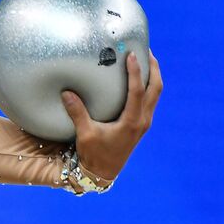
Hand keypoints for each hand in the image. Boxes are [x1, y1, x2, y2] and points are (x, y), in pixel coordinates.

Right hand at [60, 50, 161, 181]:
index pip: (138, 91)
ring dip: (153, 76)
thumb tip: (66, 93)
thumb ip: (77, 113)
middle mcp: (142, 120)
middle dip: (153, 68)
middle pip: (156, 88)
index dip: (135, 72)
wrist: (103, 172)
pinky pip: (150, 100)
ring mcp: (144, 122)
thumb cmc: (94, 154)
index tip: (131, 55)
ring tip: (145, 60)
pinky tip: (138, 80)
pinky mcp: (141, 124)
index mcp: (131, 122)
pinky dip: (148, 86)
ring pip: (156, 94)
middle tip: (146, 51)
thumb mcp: (85, 134)